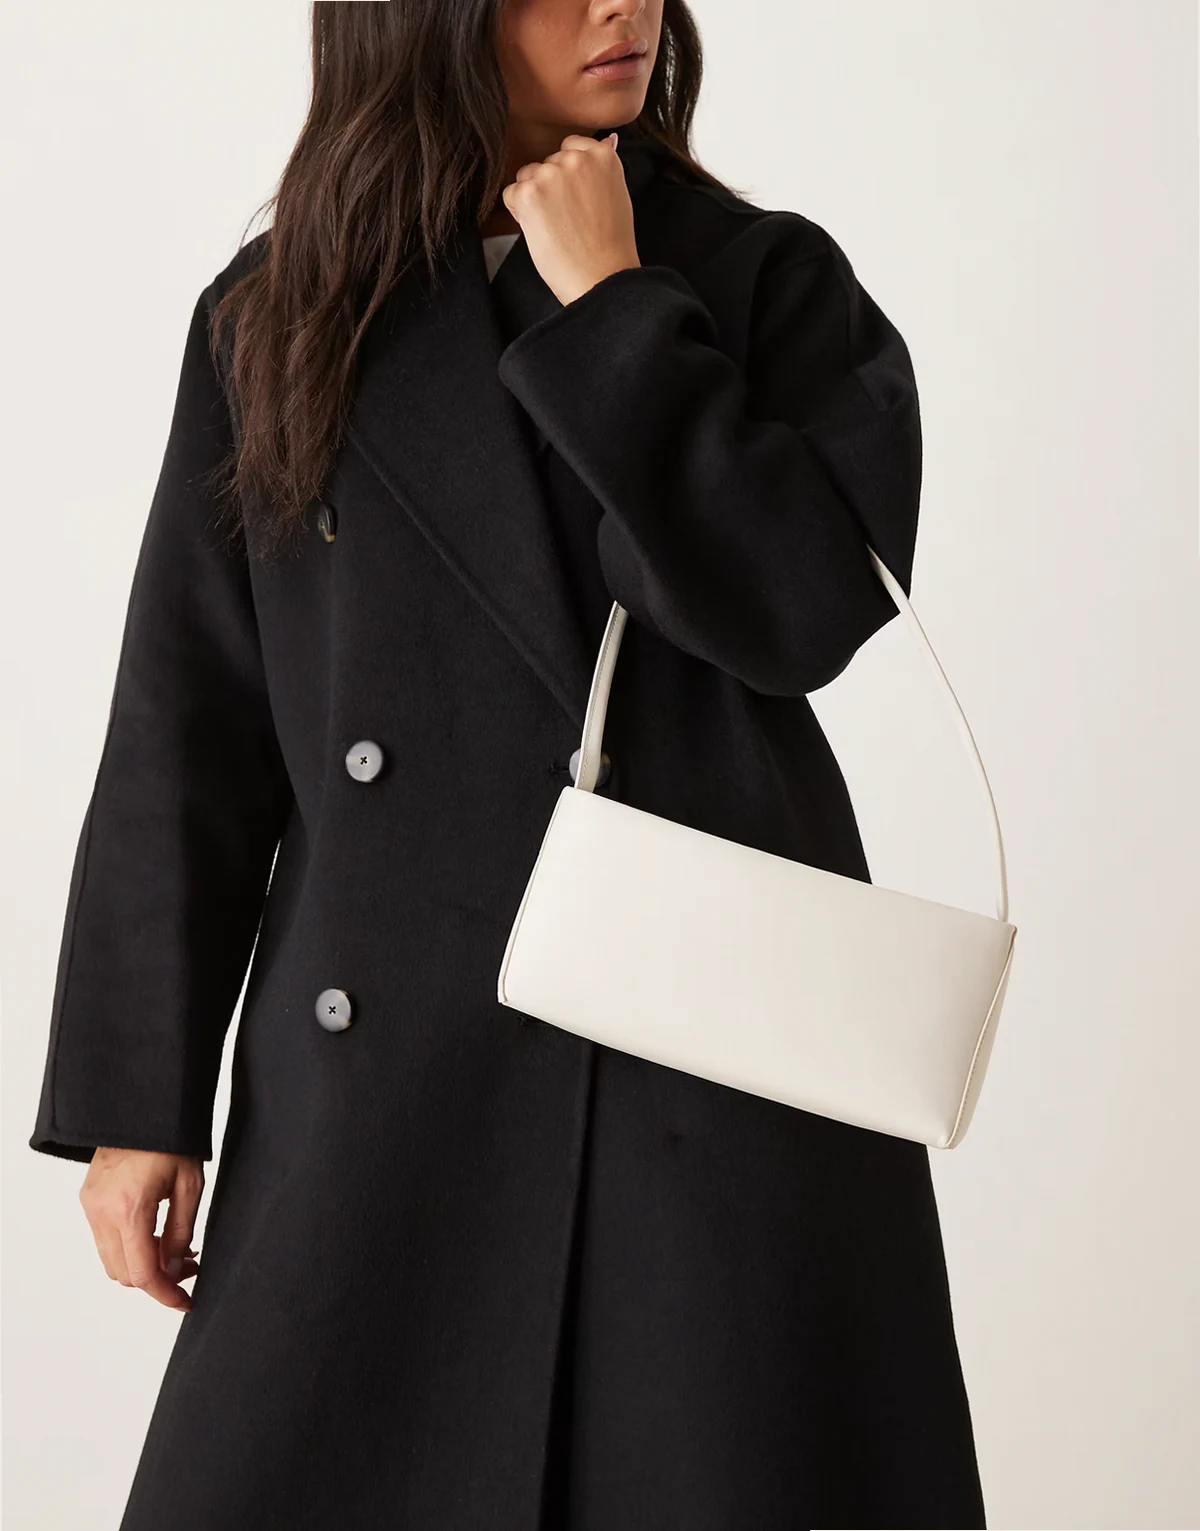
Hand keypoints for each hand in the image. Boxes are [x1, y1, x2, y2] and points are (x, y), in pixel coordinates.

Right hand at [79, 1148, 202, 1311]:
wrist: (142, 1108)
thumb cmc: (171, 1140)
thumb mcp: (190, 1185)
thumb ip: (181, 1231)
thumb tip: (174, 1268)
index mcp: (130, 1209)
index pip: (143, 1273)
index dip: (166, 1294)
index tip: (186, 1302)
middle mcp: (102, 1212)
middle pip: (124, 1274)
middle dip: (158, 1280)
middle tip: (190, 1267)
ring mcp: (91, 1207)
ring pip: (112, 1261)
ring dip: (142, 1265)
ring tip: (176, 1252)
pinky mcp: (88, 1200)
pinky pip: (105, 1240)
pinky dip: (128, 1248)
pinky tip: (155, 1236)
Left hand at [501, 132, 640, 305]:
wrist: (601, 279)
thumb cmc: (611, 247)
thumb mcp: (617, 195)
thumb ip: (603, 166)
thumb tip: (608, 139)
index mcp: (602, 155)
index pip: (570, 148)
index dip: (569, 178)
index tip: (578, 201)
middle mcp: (576, 158)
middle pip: (547, 163)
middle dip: (552, 188)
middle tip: (570, 220)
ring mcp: (551, 174)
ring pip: (527, 176)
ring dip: (534, 199)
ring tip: (558, 227)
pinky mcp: (529, 193)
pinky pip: (511, 194)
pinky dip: (520, 214)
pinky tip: (543, 232)